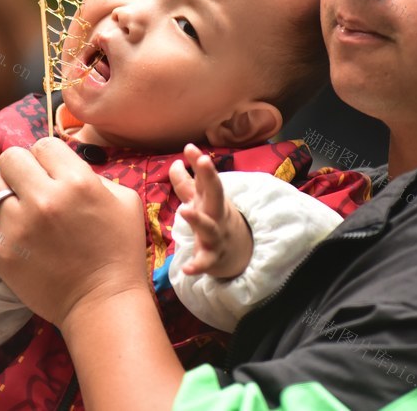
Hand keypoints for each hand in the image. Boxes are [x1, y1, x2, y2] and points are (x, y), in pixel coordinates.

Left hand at [0, 138, 146, 327]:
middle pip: (12, 158)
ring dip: (1, 187)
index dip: (48, 157)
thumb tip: (65, 170)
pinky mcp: (0, 253)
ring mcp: (18, 226)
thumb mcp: (125, 201)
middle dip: (22, 167)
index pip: (45, 145)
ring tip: (13, 200)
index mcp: (78, 182)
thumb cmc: (121, 251)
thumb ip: (95, 176)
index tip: (53, 172)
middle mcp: (44, 199)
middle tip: (32, 186)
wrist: (105, 302)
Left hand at [170, 143, 253, 277]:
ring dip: (197, 218)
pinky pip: (206, 261)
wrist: (237, 252)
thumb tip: (178, 157)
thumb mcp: (202, 199)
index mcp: (211, 197)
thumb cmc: (214, 218)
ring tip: (184, 210)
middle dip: (209, 176)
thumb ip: (187, 180)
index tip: (190, 147)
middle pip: (215, 193)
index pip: (205, 176)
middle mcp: (216, 213)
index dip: (198, 162)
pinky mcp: (213, 257)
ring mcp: (216, 234)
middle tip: (203, 160)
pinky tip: (187, 269)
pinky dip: (197, 265)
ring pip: (208, 226)